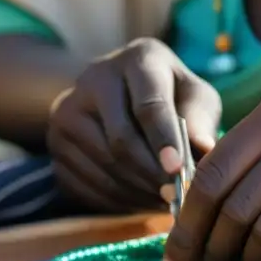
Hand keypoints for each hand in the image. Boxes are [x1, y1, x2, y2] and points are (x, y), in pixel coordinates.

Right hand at [47, 38, 221, 212]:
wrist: (118, 95)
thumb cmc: (171, 95)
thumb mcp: (194, 96)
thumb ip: (200, 120)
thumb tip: (205, 151)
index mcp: (138, 59)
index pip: (149, 105)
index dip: (164, 141)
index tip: (178, 170)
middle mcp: (93, 79)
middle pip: (122, 140)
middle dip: (153, 174)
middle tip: (177, 196)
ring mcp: (67, 112)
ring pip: (105, 166)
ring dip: (139, 192)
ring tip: (164, 201)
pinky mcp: (56, 145)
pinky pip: (87, 184)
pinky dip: (117, 201)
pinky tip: (140, 201)